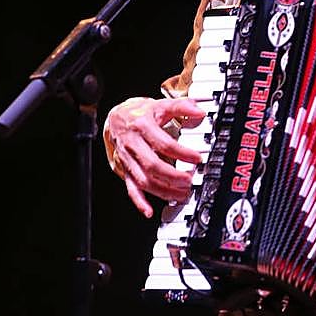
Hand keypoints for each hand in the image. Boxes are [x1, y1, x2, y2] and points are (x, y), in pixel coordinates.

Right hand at [106, 96, 206, 217]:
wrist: (115, 117)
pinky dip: (139, 201)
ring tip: (181, 195)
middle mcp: (133, 144)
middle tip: (189, 180)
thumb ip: (181, 106)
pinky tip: (149, 210)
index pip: (164, 143)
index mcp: (142, 126)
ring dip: (162, 191)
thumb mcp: (160, 105)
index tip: (197, 159)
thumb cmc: (139, 113)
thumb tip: (199, 112)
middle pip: (152, 165)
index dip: (182, 153)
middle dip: (172, 176)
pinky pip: (130, 187)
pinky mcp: (125, 170)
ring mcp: (127, 159)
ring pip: (143, 179)